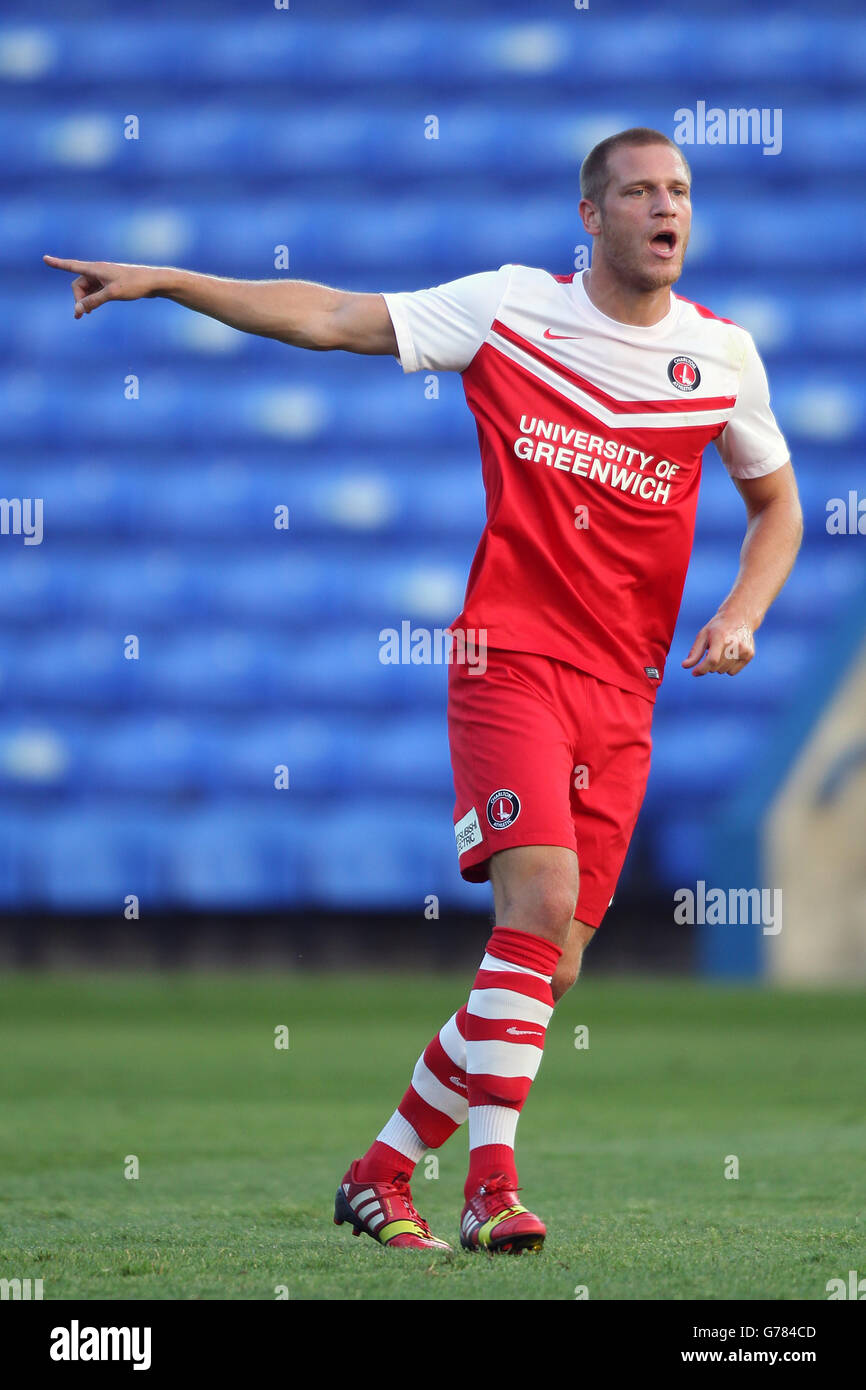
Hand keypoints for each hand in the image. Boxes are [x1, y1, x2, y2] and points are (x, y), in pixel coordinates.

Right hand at [43, 255, 161, 317]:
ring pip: (87, 290)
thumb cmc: (134, 284)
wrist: (153, 282)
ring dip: (84, 301)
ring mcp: (104, 277)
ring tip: (85, 315)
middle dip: (78, 299)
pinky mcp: (110, 283)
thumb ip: (94, 301)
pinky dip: (92, 300)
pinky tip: (92, 310)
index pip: (71, 266)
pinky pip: (95, 292)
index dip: (58, 264)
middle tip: (80, 315)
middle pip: (79, 284)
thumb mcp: (112, 294)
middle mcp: (98, 271)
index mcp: (95, 268)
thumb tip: (78, 308)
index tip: (45, 259)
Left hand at [682, 613, 754, 676]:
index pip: (712, 661)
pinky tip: (729, 655)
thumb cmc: (718, 627)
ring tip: (721, 651)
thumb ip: (694, 652)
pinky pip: (732, 672)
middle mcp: (734, 644)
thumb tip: (685, 666)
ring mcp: (744, 650)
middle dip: (709, 664)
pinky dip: (728, 667)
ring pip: (723, 671)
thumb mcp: (703, 635)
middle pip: (716, 668)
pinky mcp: (749, 655)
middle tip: (712, 651)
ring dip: (718, 666)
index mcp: (721, 638)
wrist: (739, 617)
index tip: (694, 672)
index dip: (702, 669)